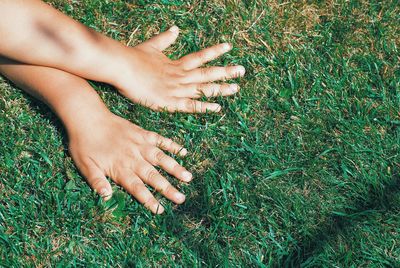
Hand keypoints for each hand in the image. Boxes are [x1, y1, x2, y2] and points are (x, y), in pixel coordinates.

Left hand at [68, 112, 190, 213]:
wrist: (88, 117)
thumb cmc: (84, 144)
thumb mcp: (85, 165)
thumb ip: (96, 181)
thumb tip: (106, 197)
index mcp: (120, 169)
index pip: (137, 188)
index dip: (149, 199)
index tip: (160, 210)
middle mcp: (134, 158)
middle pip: (153, 176)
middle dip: (168, 188)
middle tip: (181, 198)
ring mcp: (140, 144)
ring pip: (161, 159)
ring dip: (175, 168)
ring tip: (188, 177)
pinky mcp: (142, 133)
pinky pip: (160, 139)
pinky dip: (172, 145)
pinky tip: (183, 151)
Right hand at [115, 26, 244, 112]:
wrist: (122, 67)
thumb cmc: (134, 57)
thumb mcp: (152, 46)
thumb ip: (166, 39)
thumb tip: (175, 28)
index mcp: (177, 64)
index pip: (200, 56)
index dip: (214, 52)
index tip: (228, 47)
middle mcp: (181, 75)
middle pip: (207, 73)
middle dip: (225, 72)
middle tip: (242, 71)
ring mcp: (177, 89)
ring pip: (203, 88)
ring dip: (220, 89)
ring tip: (236, 88)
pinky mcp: (169, 101)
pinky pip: (190, 105)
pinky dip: (204, 106)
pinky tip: (217, 108)